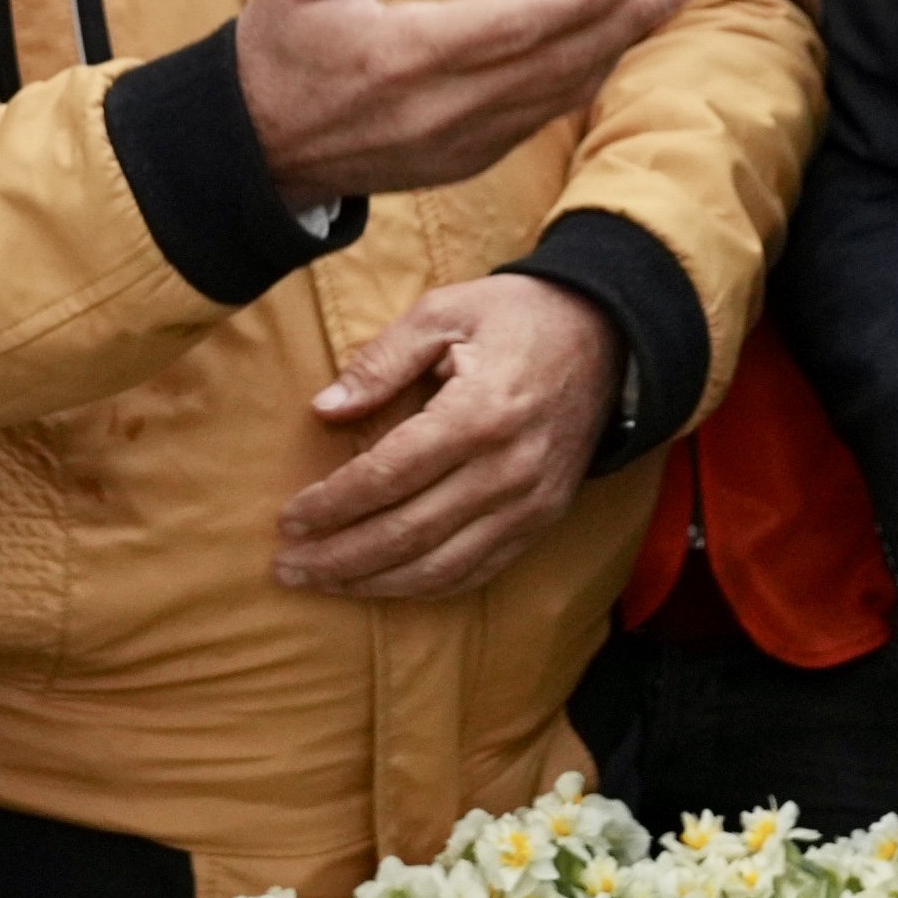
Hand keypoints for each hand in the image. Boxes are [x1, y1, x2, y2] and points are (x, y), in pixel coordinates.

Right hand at [234, 0, 689, 208]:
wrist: (252, 150)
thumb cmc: (277, 52)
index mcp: (405, 55)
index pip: (515, 24)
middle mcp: (441, 107)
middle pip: (555, 62)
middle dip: (624, 21)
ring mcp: (456, 142)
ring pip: (555, 95)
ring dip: (614, 50)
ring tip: (661, 7)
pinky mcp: (461, 160)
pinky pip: (536, 120)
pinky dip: (579, 83)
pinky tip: (609, 52)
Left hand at [275, 276, 621, 599]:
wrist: (610, 335)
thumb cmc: (518, 316)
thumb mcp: (445, 311)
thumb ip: (382, 361)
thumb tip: (324, 410)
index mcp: (479, 413)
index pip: (388, 476)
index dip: (333, 504)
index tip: (288, 519)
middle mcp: (507, 469)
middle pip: (407, 533)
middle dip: (339, 558)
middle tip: (287, 567)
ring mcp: (530, 503)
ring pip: (440, 567)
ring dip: (375, 583)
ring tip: (324, 584)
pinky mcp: (544, 520)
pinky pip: (478, 571)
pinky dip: (426, 586)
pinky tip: (385, 584)